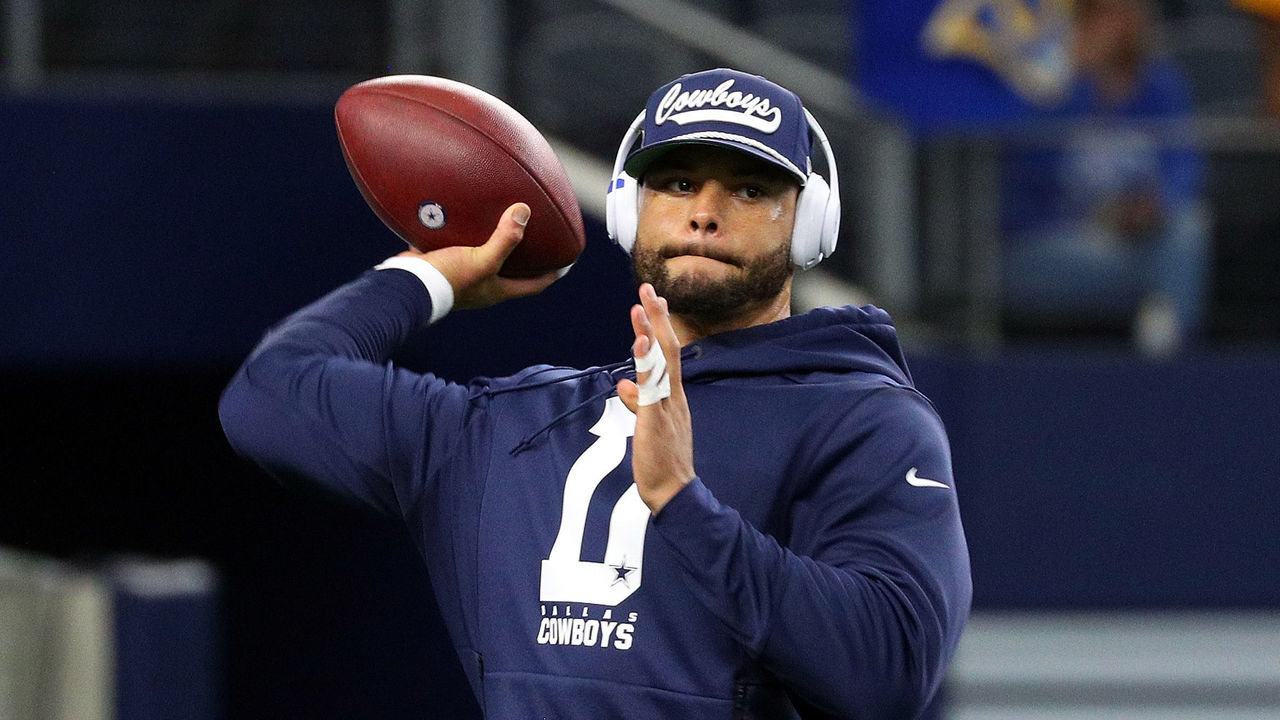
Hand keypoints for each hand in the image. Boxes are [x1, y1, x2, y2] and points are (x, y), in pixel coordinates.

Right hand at [395, 203, 560, 309]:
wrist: (407, 285)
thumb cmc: (449, 279)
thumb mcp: (482, 260)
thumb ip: (505, 239)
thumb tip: (524, 212)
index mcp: (497, 290)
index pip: (534, 285)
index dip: (552, 274)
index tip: (566, 263)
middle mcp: (483, 285)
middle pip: (512, 272)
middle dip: (526, 258)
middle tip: (538, 238)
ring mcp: (463, 275)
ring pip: (485, 256)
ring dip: (494, 242)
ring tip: (503, 219)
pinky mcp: (443, 263)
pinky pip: (460, 246)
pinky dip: (466, 233)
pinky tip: (466, 214)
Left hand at [616, 283, 695, 514]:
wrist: (674, 492)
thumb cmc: (662, 460)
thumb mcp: (648, 425)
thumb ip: (638, 401)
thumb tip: (624, 383)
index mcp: (672, 395)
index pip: (668, 354)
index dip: (660, 326)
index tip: (654, 301)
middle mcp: (673, 395)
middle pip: (669, 348)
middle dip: (657, 317)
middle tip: (648, 288)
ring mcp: (667, 405)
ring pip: (661, 362)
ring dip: (651, 331)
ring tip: (641, 304)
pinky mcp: (656, 418)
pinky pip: (652, 386)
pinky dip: (647, 363)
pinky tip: (640, 342)